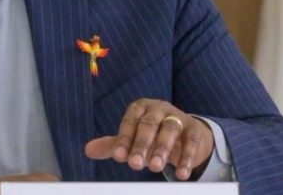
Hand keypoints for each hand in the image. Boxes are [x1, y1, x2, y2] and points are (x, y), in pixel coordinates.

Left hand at [84, 98, 213, 179]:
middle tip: (135, 165)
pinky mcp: (194, 129)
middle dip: (141, 145)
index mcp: (140, 108)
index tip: (118, 156)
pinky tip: (181, 174)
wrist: (185, 134)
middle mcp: (158, 108)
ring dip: (162, 149)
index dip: (123, 138)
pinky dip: (186, 158)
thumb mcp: (132, 138)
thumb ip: (113, 144)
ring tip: (156, 168)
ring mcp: (178, 116)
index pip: (130, 121)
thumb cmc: (152, 136)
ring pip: (170, 129)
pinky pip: (191, 142)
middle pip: (149, 124)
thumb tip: (87, 150)